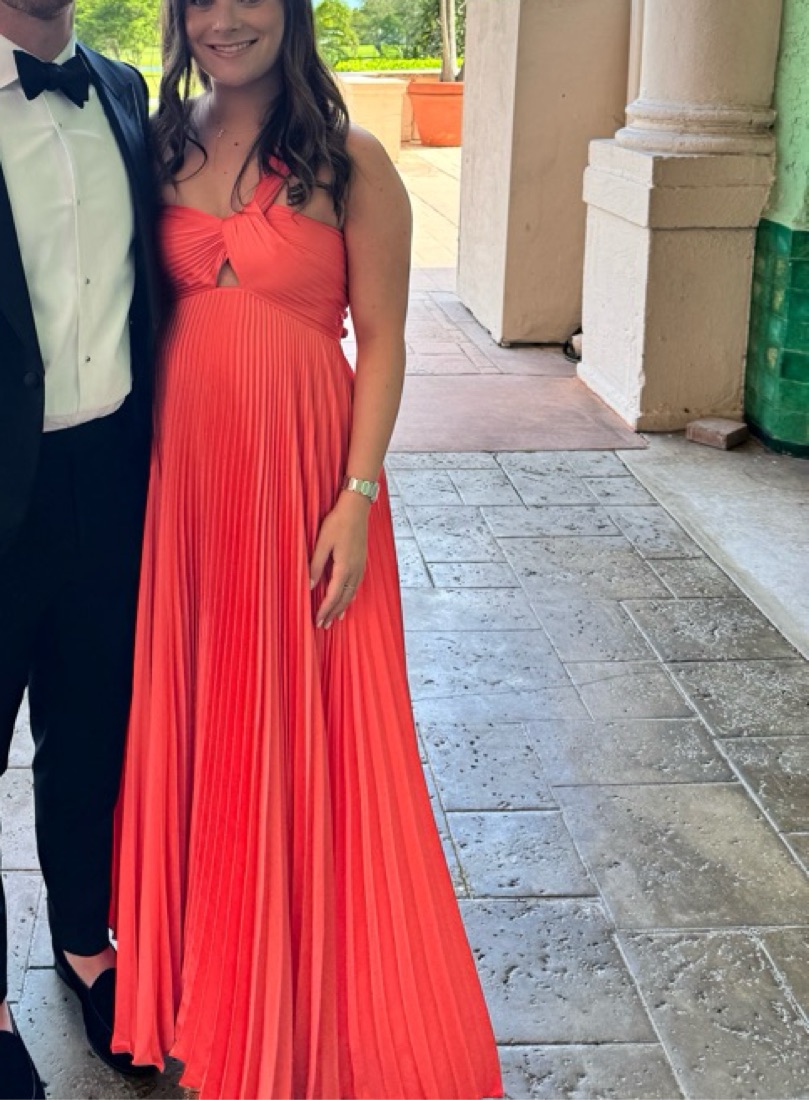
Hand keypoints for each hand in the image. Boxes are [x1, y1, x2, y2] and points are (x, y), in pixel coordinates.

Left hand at [310, 491, 370, 627]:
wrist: (357, 508)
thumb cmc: (337, 522)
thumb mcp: (322, 543)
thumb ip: (316, 565)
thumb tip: (309, 585)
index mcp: (344, 567)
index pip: (333, 595)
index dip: (325, 610)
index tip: (317, 621)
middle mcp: (355, 570)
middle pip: (344, 598)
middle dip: (333, 613)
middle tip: (323, 625)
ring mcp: (361, 566)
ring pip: (351, 593)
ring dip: (342, 607)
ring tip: (335, 618)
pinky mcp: (362, 561)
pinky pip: (356, 585)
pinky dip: (350, 596)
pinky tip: (347, 598)